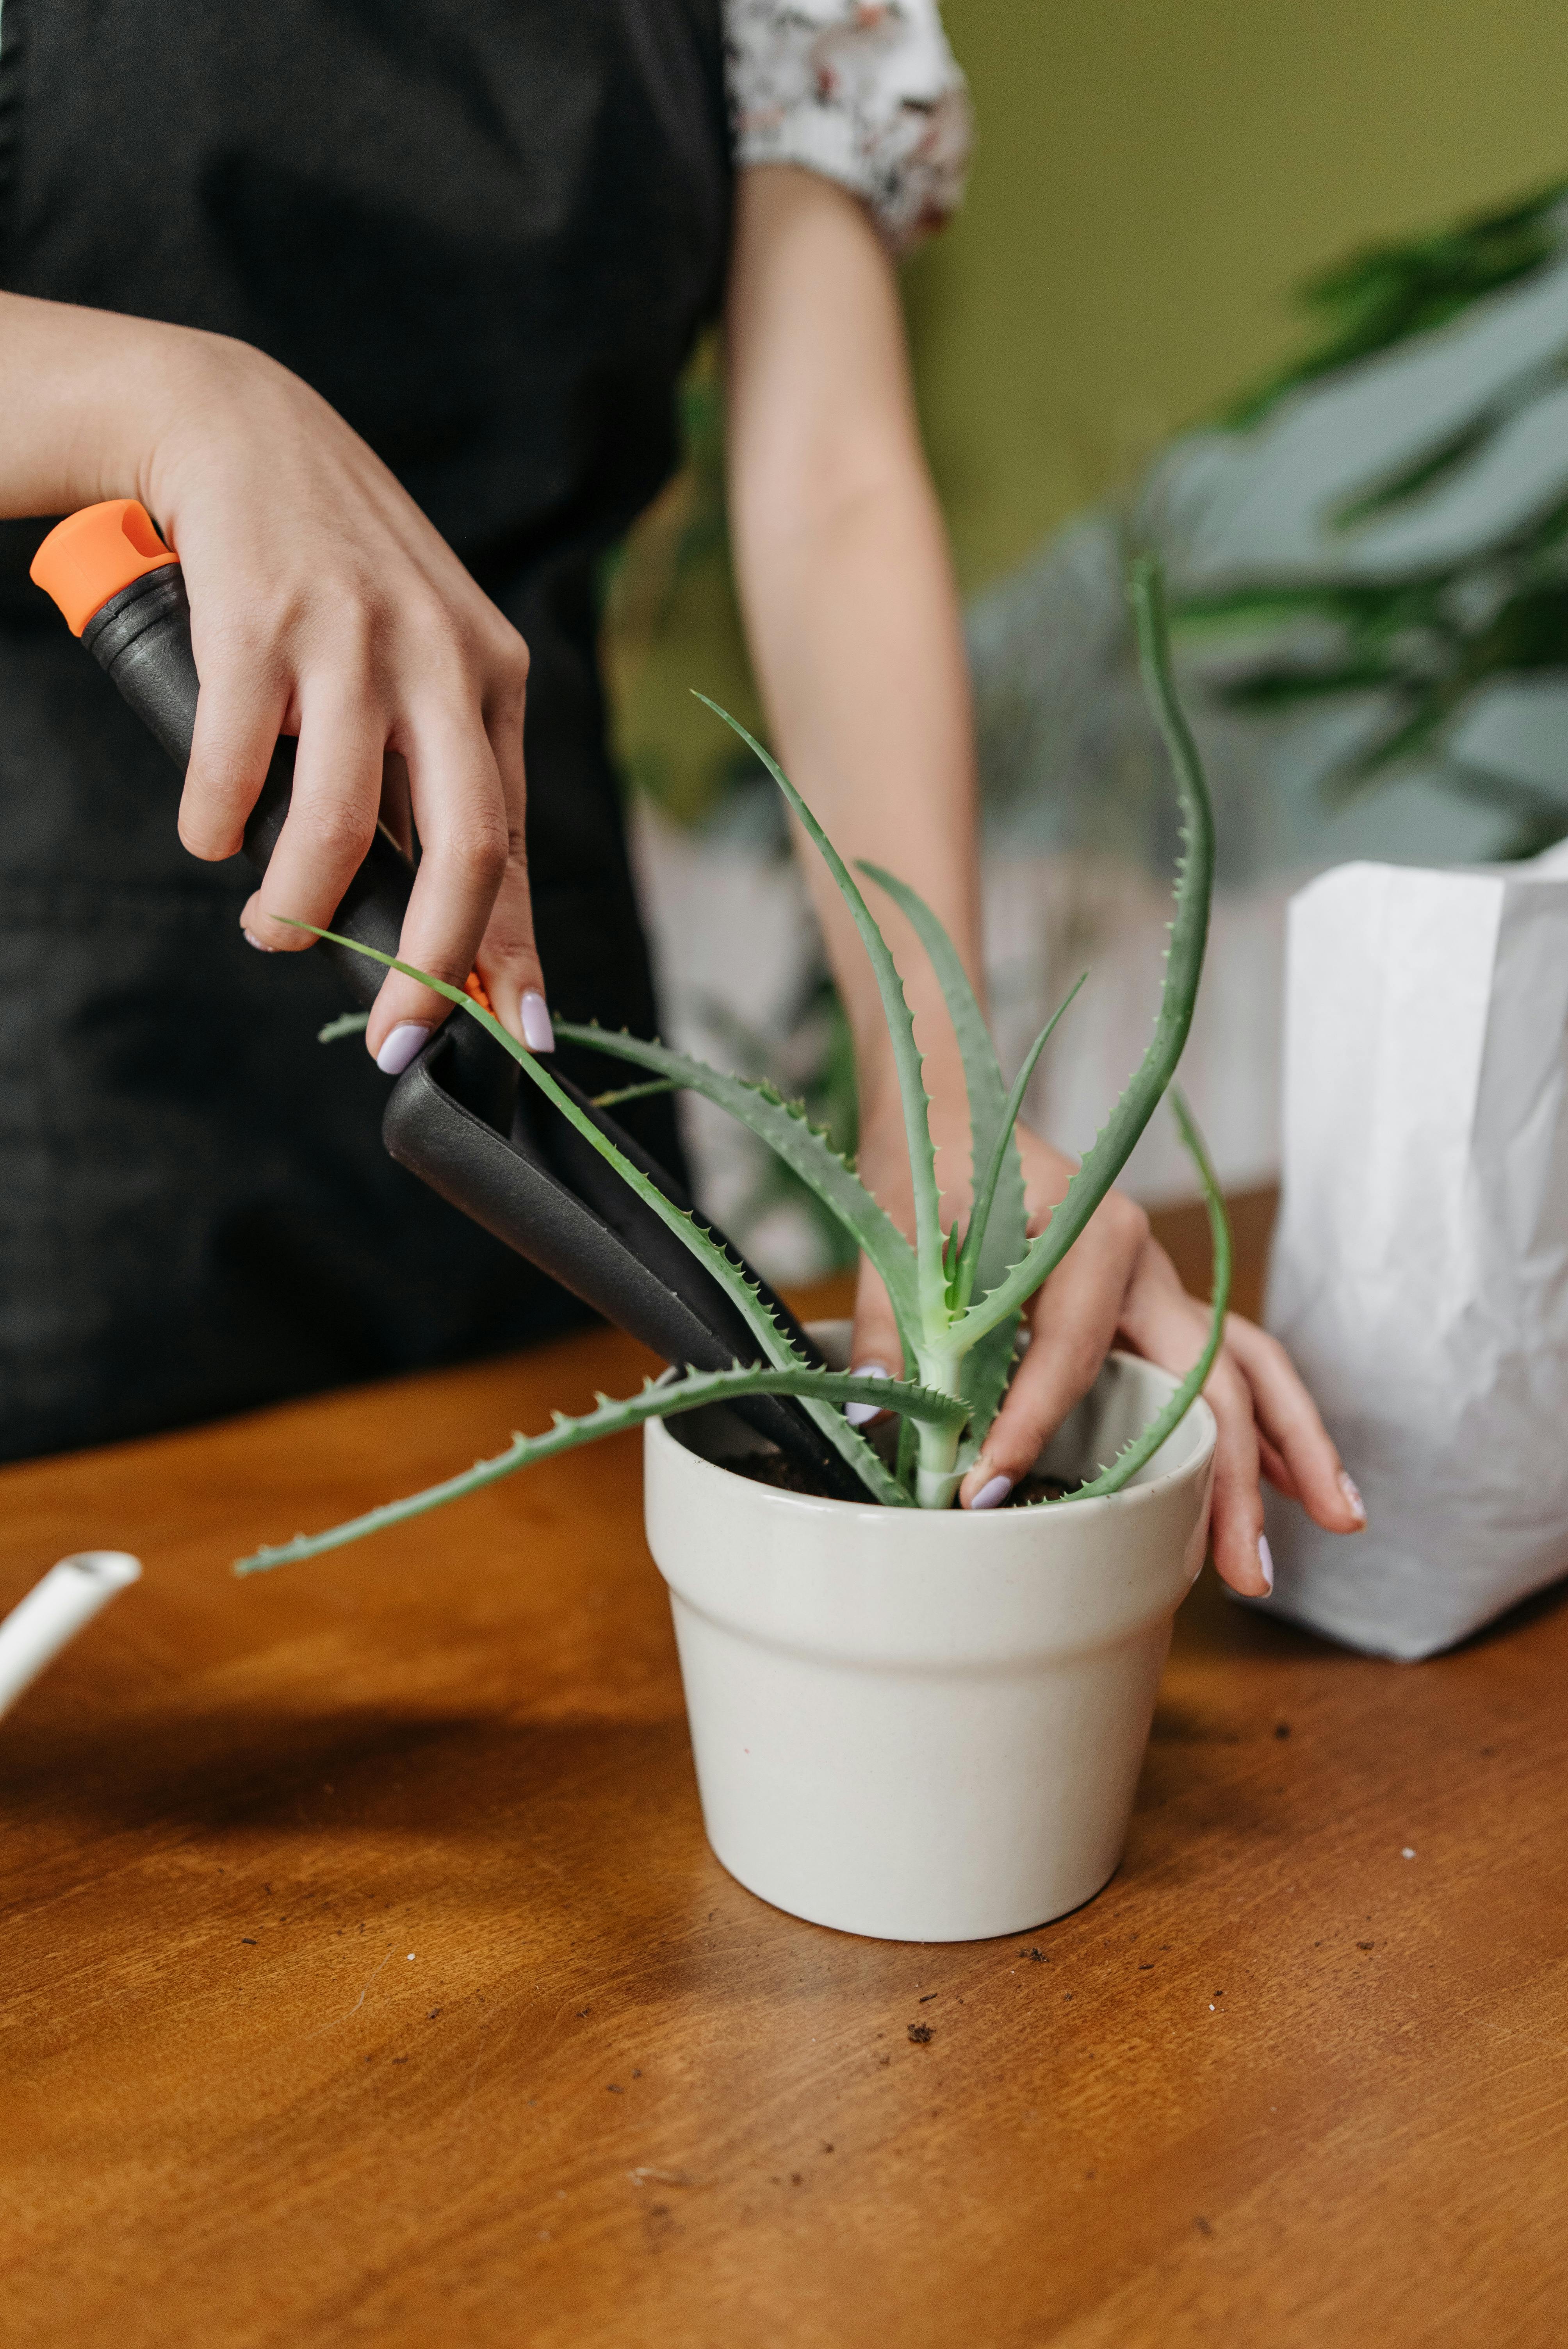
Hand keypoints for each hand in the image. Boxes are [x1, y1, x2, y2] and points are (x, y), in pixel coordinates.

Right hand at [146, 331, 546, 1067]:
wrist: (240, 428)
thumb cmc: (335, 571)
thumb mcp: (422, 661)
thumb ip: (438, 774)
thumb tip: (457, 918)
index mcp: (494, 678)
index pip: (516, 840)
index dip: (512, 949)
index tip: (512, 1030)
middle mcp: (442, 658)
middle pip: (469, 846)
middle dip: (433, 962)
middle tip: (395, 1031)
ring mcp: (354, 638)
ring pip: (346, 824)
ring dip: (301, 904)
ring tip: (273, 928)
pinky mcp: (261, 620)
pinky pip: (240, 766)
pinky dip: (219, 824)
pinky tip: (211, 837)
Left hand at [848, 1114, 1363, 1592]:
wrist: (953, 1111)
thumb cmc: (933, 1164)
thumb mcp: (902, 1234)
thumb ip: (889, 1324)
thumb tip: (874, 1409)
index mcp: (1093, 1232)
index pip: (1072, 1352)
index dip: (1030, 1427)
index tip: (985, 1491)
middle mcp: (1146, 1261)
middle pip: (1212, 1376)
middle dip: (1237, 1476)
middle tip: (1249, 1572)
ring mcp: (1159, 1285)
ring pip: (1247, 1372)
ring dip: (1291, 1450)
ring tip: (1339, 1524)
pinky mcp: (1152, 1307)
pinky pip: (1226, 1367)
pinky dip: (1264, 1426)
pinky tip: (1296, 1489)